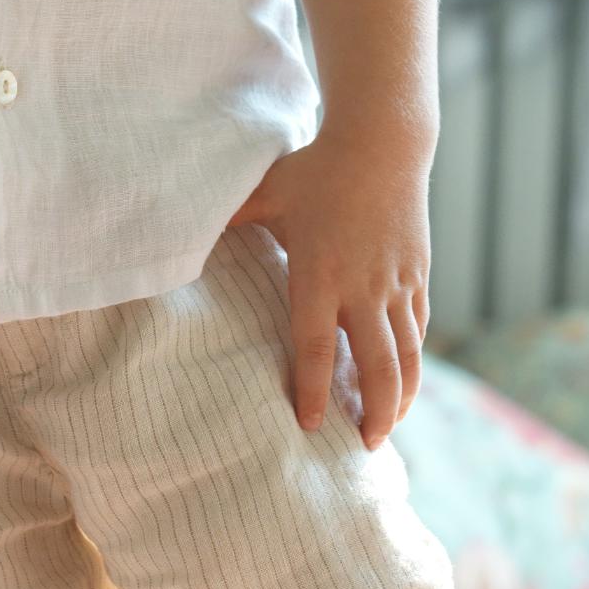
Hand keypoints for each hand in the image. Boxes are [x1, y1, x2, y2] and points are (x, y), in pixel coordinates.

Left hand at [232, 128, 429, 445]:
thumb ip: (223, 220)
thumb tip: (170, 237)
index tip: (309, 426)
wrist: (383, 141)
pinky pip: (418, 330)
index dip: (313, 391)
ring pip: (408, 356)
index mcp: (319, 273)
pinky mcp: (418, 276)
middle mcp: (363, 287)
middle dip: (373, 413)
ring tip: (385, 429)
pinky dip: (412, 363)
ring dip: (400, 399)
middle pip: (377, 367)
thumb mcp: (264, 192)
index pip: (315, 347)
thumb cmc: (315, 168)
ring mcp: (397, 284)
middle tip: (363, 448)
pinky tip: (402, 384)